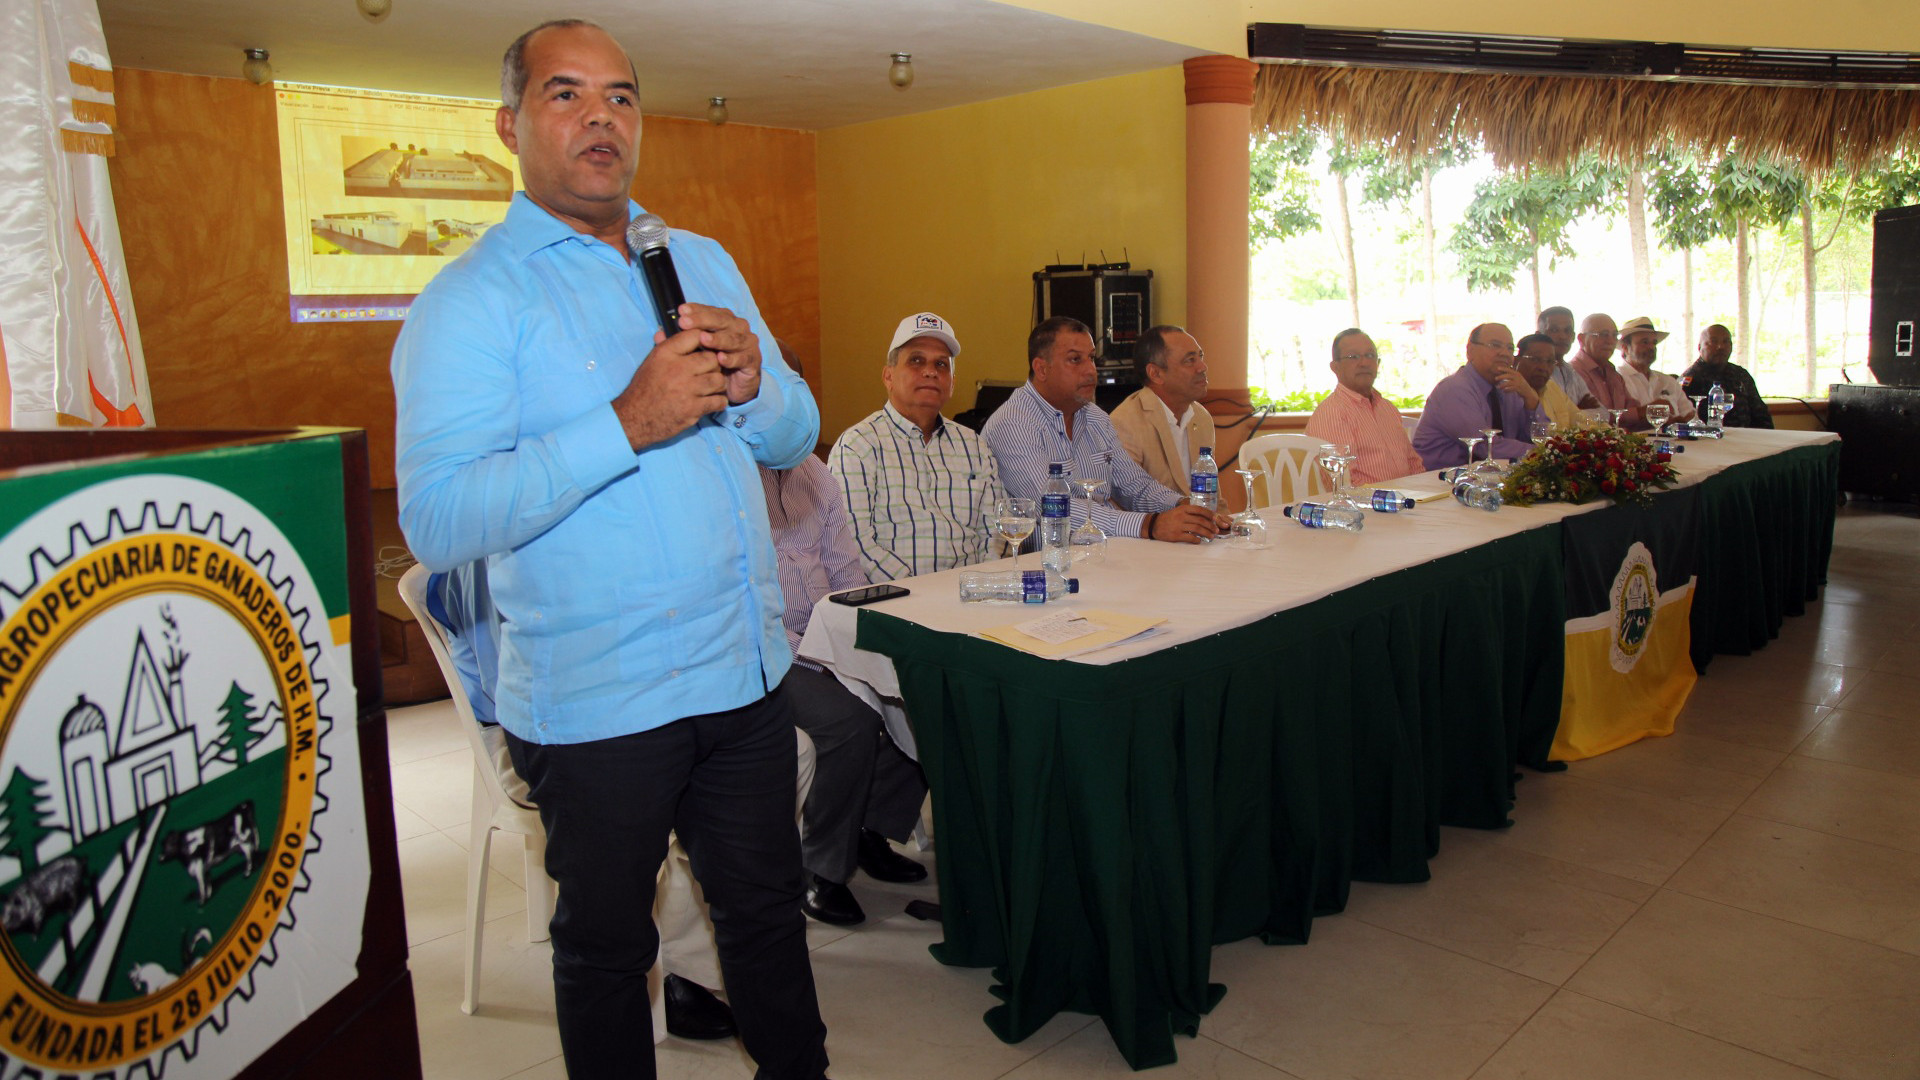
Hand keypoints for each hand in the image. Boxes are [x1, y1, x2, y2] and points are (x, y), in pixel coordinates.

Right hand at [611, 328, 727, 450]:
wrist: (635, 418)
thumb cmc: (644, 388)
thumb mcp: (651, 362)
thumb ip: (663, 345)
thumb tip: (667, 329)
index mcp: (665, 353)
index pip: (696, 335)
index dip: (704, 340)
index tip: (704, 348)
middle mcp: (677, 369)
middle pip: (712, 358)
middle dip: (714, 365)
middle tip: (709, 372)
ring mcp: (687, 390)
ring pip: (719, 380)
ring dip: (717, 384)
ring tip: (710, 387)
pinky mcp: (693, 409)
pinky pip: (718, 401)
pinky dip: (718, 402)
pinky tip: (711, 401)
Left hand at [673, 302, 761, 404]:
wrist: (735, 386)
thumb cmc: (714, 364)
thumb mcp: (696, 350)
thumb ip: (679, 341)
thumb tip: (658, 333)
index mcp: (724, 321)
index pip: (710, 311)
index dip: (696, 310)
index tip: (681, 311)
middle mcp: (738, 328)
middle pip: (721, 321)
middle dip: (703, 321)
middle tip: (685, 322)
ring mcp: (748, 344)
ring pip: (733, 338)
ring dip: (717, 339)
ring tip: (703, 339)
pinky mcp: (753, 361)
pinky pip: (742, 358)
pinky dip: (731, 358)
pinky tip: (720, 359)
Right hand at [1150, 504, 1224, 543]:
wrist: (1154, 525)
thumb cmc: (1169, 518)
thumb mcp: (1178, 511)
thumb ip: (1190, 513)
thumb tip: (1206, 518)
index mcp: (1183, 509)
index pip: (1200, 510)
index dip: (1210, 514)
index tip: (1216, 519)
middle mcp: (1182, 516)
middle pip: (1201, 521)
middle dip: (1211, 526)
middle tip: (1216, 530)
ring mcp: (1179, 526)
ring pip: (1198, 529)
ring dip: (1207, 533)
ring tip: (1211, 536)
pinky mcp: (1176, 535)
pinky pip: (1190, 538)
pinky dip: (1197, 540)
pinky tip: (1199, 541)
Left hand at [1491, 364, 1538, 409]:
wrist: (1528, 391)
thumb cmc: (1520, 384)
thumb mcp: (1517, 378)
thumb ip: (1511, 375)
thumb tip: (1502, 373)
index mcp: (1517, 374)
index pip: (1509, 370)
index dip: (1503, 369)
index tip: (1497, 368)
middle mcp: (1518, 377)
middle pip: (1508, 376)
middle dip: (1501, 377)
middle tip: (1495, 378)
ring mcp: (1518, 383)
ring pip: (1508, 383)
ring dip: (1502, 385)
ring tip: (1498, 387)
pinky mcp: (1518, 388)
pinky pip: (1510, 389)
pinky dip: (1506, 390)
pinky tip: (1504, 391)